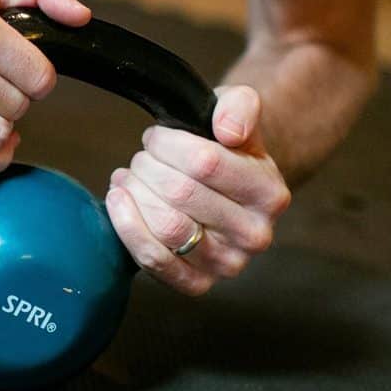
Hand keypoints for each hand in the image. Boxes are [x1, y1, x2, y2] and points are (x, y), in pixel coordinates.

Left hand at [104, 84, 290, 295]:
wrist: (226, 191)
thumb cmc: (225, 148)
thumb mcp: (238, 114)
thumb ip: (240, 106)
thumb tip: (228, 130)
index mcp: (271, 194)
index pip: (205, 162)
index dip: (168, 144)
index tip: (157, 137)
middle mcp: (255, 235)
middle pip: (180, 193)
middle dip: (148, 166)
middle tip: (143, 157)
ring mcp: (228, 264)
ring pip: (164, 226)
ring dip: (135, 193)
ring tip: (130, 177)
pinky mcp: (197, 284)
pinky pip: (154, 260)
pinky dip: (127, 227)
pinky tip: (119, 201)